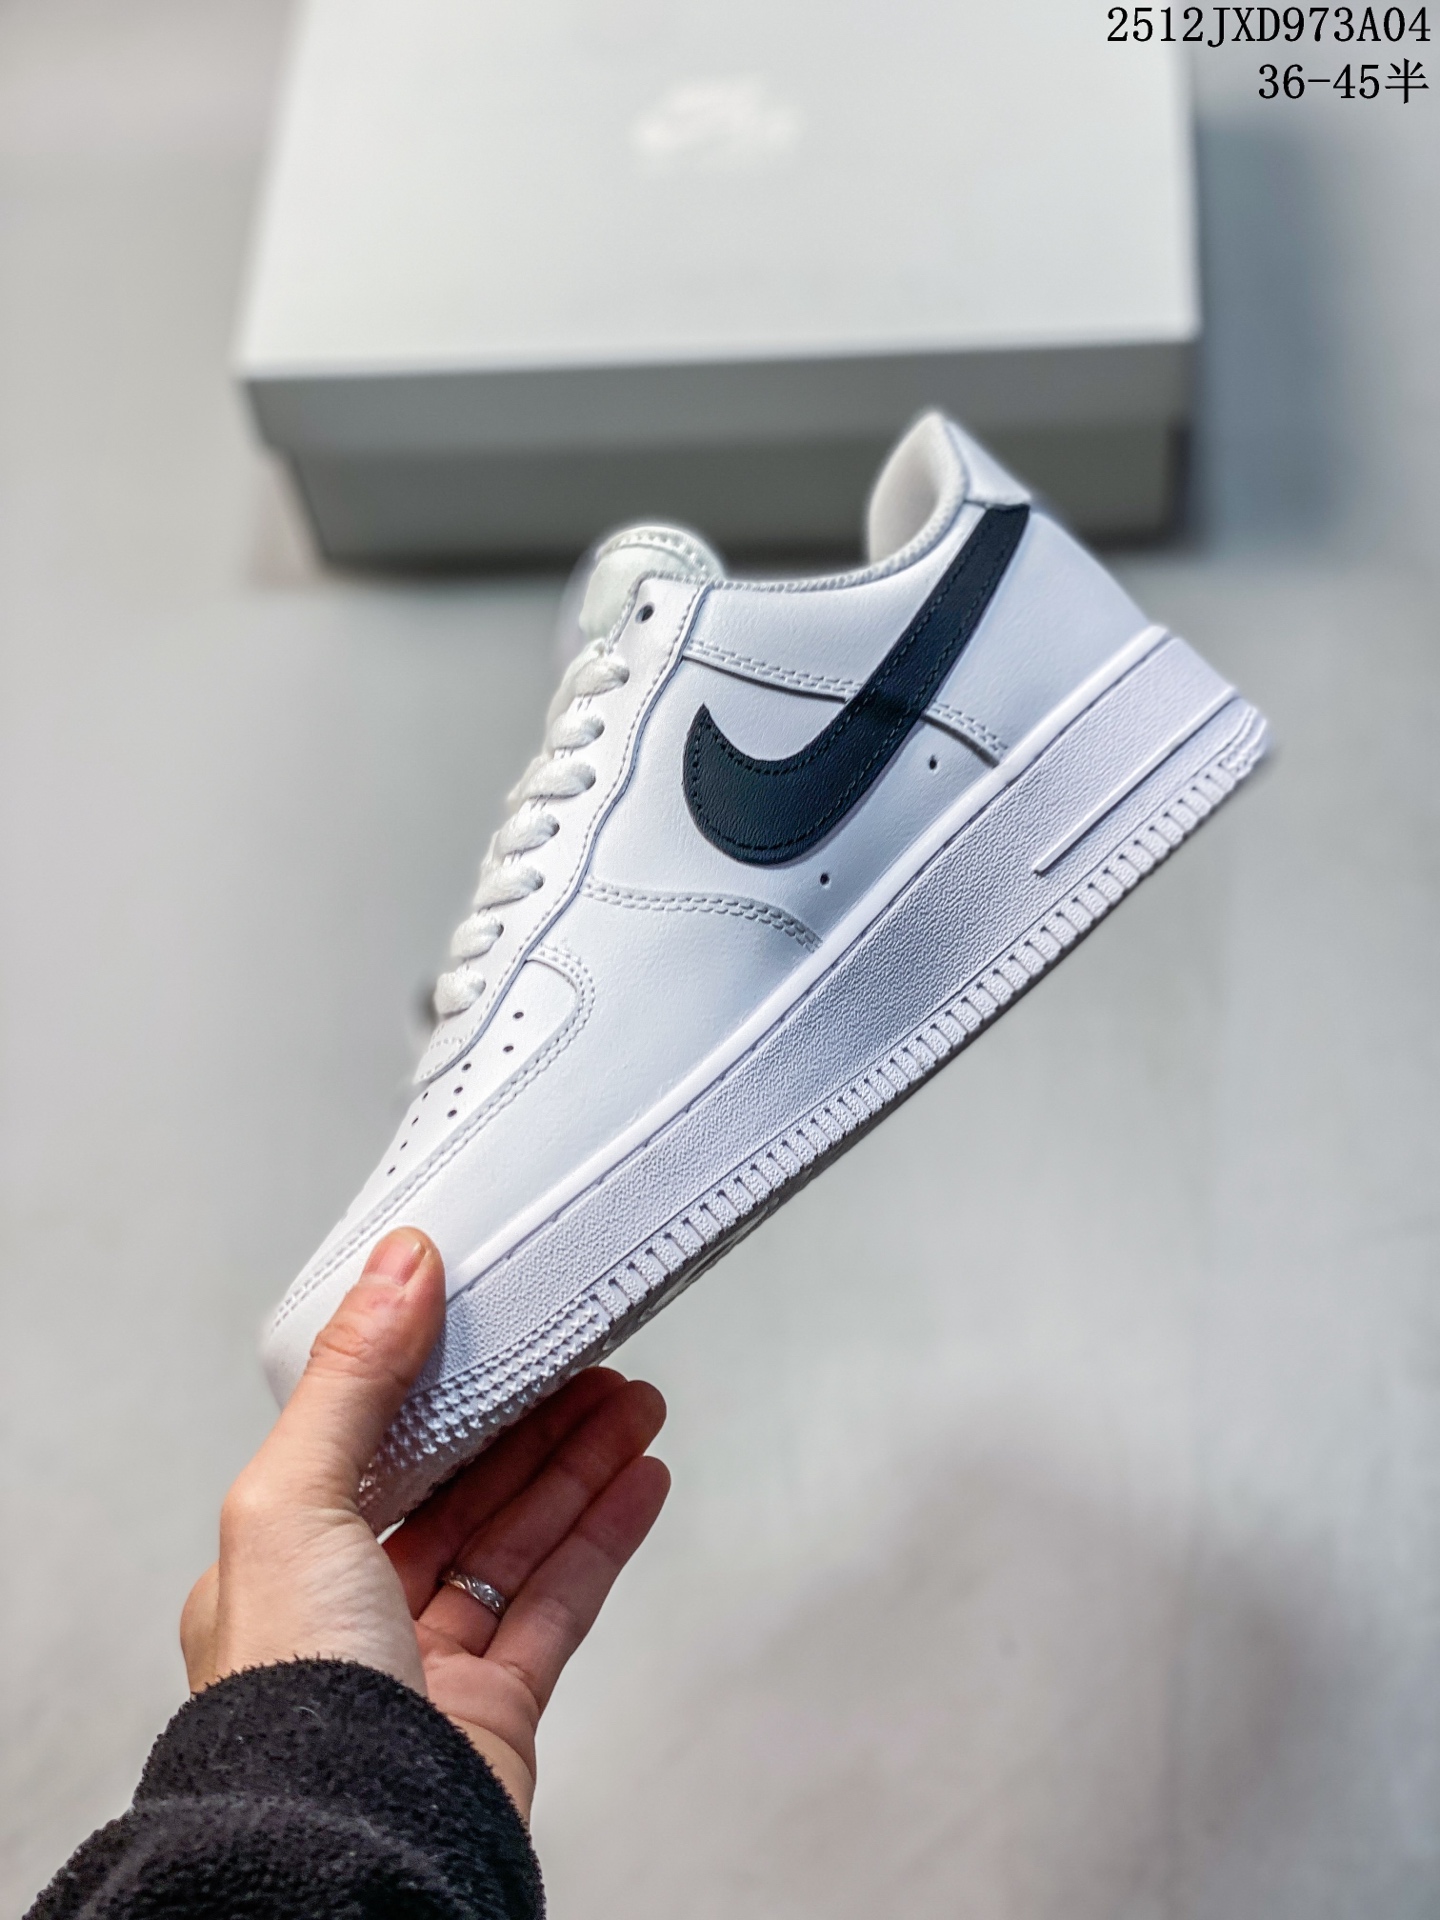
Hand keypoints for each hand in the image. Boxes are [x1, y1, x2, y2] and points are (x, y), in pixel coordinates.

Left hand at [180, 1231, 669, 1819]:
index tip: (503, 1331)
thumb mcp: (291, 1502)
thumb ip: (353, 1381)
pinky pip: (560, 1604)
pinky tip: (640, 1487)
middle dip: (535, 1421)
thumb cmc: (289, 1700)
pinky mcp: (495, 1710)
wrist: (345, 1849)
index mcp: (283, 1564)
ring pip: (518, 1540)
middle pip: (463, 1489)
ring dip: (581, 1467)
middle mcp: (350, 1613)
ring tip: (638, 1406)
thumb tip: (396, 1270)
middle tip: (596, 1363)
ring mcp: (427, 1666)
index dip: (445, 1384)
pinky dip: (604, 1539)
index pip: (377, 1447)